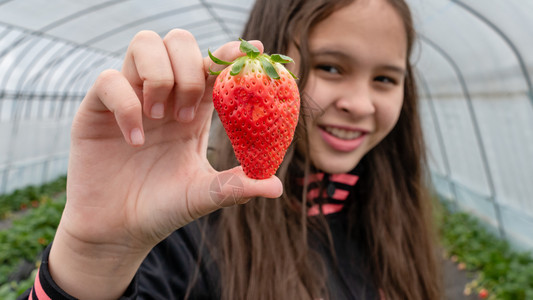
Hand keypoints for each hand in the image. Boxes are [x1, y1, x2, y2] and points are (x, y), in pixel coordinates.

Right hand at [48, 30, 281, 298]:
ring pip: (145, 44)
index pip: (211, 64)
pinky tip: (136, 140)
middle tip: (188, 114)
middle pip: (179, 40)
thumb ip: (236, 186)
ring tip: (161, 117)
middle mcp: (164, 96)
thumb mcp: (203, 195)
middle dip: (190, 68)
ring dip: (160, 75)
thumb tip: (277, 187)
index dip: (228, 53)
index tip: (248, 52)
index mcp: (194, 109)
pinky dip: (127, 105)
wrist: (120, 231)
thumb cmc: (164, 208)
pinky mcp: (98, 109)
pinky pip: (110, 80)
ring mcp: (131, 98)